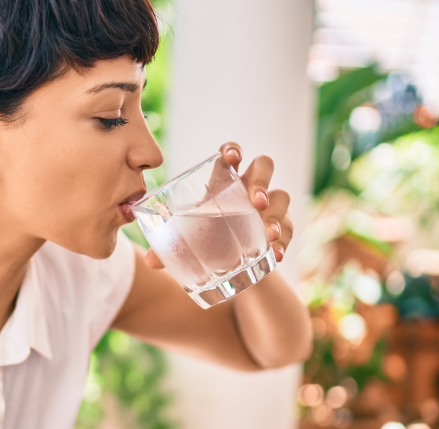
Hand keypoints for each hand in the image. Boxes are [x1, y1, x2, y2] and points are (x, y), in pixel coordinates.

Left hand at [144, 142, 293, 268]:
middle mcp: (249, 188)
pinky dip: (284, 241)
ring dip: (276, 213)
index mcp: (223, 182)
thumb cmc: (207, 241)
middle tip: (256, 202)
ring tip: (269, 234)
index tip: (231, 157)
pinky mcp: (283, 227)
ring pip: (282, 195)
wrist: (233, 267)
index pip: (231, 154)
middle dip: (261, 181)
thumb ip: (170, 248)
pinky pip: (290, 229)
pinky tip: (276, 254)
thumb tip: (149, 260)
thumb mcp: (190, 241)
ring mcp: (270, 206)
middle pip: (263, 166)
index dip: (233, 150)